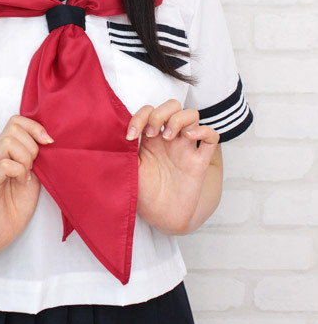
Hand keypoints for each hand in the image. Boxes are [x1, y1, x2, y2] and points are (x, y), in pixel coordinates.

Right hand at [0, 115, 52, 254]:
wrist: (1, 232)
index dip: (34, 127)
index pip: (15, 121)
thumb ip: (35, 155)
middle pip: (13, 129)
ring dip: (25, 158)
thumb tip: (47, 138)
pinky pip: (4, 164)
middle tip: (34, 166)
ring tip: (27, 175)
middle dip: (32, 146)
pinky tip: (22, 182)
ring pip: (7, 143)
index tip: (48, 143)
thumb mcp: (33, 173)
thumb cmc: (17, 203)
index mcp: (0, 149)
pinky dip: (19, 171)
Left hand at [127, 100, 218, 234]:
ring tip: (167, 137)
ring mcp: (185, 148)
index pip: (149, 110)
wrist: (159, 217)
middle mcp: (169, 139)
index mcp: (150, 138)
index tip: (130, 136)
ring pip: (192, 115)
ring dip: (179, 119)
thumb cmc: (142, 194)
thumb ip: (123, 150)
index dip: (140, 116)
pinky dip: (204, 131)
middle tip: (151, 133)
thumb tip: (112, 132)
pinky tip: (190, 138)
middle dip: (161, 113)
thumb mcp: (127, 169)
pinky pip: (212, 137)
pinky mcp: (199, 162)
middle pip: (173, 106)